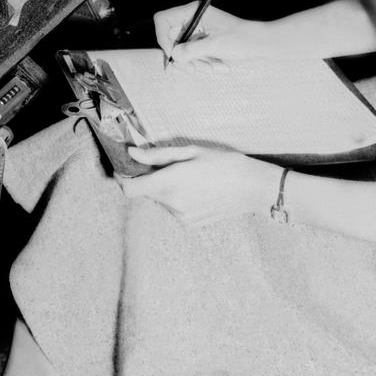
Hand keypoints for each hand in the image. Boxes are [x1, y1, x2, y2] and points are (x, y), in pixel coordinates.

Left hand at [119, 144, 280, 225]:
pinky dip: (177, 198)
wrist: (252, 188)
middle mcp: (172, 204)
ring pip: (160, 200)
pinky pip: (174, 208)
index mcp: (169, 183)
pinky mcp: (190, 224)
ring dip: (165, 188)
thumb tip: (132, 154)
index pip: (130, 189)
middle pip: (145, 193)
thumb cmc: (223, 163)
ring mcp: (181, 217)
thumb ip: (157, 155)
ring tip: (188, 176)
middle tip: (165, 164)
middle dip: (148, 179)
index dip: (123, 178)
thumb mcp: (190, 152)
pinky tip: (197, 188)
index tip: (126, 167)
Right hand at [153, 4, 271, 62]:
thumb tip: (173, 56)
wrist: (263, 45)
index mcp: (194, 11)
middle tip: (194, 69)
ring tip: (212, 68)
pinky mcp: (202, 44)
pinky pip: (191, 57)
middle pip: (170, 39)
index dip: (163, 38)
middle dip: (182, 57)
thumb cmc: (243, 39)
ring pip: (180, 51)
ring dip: (194, 63)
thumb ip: (192, 50)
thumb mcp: (216, 45)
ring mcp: (197, 33)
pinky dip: (200, 64)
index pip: (163, 20)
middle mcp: (192, 20)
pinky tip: (215, 67)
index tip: (174, 54)